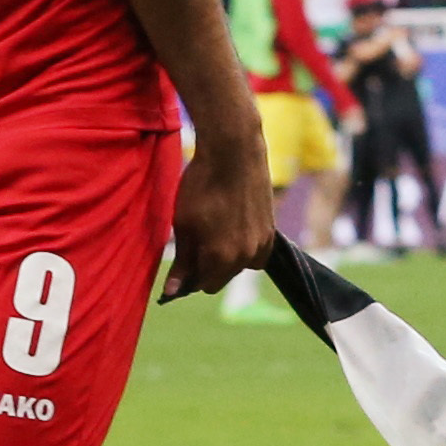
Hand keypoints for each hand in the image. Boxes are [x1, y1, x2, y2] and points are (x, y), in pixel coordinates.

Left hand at [158, 126, 277, 300]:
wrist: (233, 153)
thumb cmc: (202, 187)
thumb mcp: (183, 225)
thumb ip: (182, 261)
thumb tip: (172, 292)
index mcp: (220, 258)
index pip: (203, 285)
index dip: (190, 275)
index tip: (182, 259)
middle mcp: (246, 257)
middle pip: (223, 278)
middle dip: (208, 267)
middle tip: (196, 241)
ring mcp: (262, 244)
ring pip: (241, 266)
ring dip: (228, 258)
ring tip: (215, 231)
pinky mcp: (272, 231)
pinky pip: (256, 253)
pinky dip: (245, 247)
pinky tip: (232, 226)